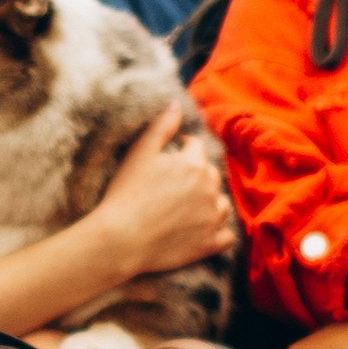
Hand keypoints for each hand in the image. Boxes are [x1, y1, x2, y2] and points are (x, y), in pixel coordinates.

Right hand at [90, 102, 234, 279]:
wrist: (120, 239)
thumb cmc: (126, 193)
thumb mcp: (139, 152)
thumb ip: (162, 126)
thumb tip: (176, 104)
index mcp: (194, 164)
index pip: (197, 148)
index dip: (182, 150)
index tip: (168, 159)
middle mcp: (209, 188)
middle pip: (211, 175)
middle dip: (197, 175)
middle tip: (174, 186)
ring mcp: (211, 218)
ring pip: (222, 204)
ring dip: (211, 202)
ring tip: (189, 208)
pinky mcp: (209, 244)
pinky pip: (226, 236)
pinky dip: (218, 232)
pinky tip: (204, 231)